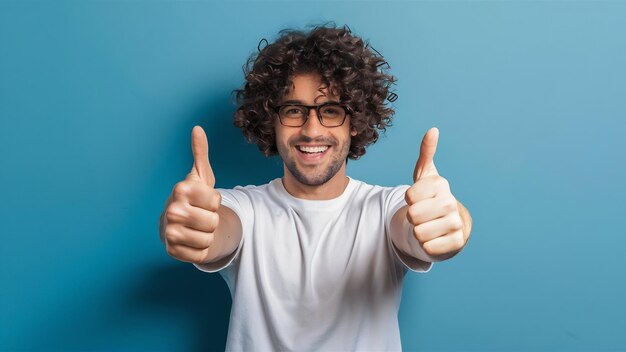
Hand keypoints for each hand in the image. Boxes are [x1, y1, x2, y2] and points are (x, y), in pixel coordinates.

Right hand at [163, 126, 221, 263]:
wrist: (179, 224)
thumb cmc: (193, 198)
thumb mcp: (200, 176)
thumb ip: (200, 153)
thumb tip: (197, 129)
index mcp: (180, 189)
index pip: (216, 201)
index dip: (215, 202)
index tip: (204, 200)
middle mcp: (172, 210)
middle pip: (213, 221)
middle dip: (212, 220)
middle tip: (200, 215)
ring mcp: (169, 232)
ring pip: (208, 238)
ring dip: (207, 235)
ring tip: (197, 227)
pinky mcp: (172, 251)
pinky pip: (201, 253)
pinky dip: (200, 249)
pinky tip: (192, 240)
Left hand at [405, 127, 464, 258]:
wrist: (449, 225)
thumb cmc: (431, 198)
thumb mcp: (425, 176)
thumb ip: (426, 153)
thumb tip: (433, 130)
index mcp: (441, 185)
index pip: (409, 196)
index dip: (408, 200)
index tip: (417, 199)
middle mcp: (451, 202)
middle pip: (413, 215)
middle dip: (412, 218)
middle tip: (422, 215)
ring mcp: (456, 223)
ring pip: (419, 233)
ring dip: (418, 233)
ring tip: (428, 226)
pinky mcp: (457, 243)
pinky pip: (429, 248)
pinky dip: (427, 246)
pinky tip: (435, 238)